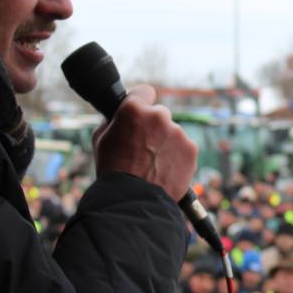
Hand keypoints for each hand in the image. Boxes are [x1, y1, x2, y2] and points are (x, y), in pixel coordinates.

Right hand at [92, 84, 197, 199]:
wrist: (134, 201)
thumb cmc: (113, 171)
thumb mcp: (101, 140)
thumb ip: (114, 121)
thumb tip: (120, 115)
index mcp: (134, 109)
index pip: (144, 92)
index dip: (141, 101)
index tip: (141, 110)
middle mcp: (159, 116)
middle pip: (159, 114)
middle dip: (153, 127)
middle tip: (143, 147)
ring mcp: (177, 132)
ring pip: (172, 132)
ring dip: (165, 143)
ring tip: (153, 164)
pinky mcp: (191, 148)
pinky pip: (183, 147)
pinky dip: (177, 156)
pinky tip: (164, 169)